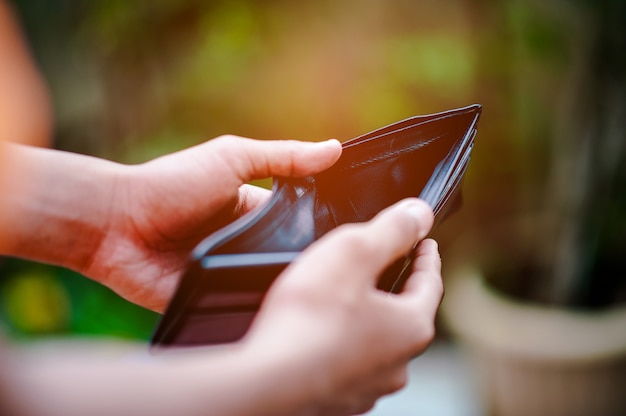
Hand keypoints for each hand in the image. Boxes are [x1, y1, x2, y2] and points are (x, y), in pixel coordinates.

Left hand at [84, 136, 340, 311]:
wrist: (115, 223)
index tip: (357, 235)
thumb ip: (281, 157)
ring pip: (271, 284)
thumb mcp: (231, 158)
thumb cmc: (172, 183)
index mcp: (255, 211)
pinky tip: (285, 312)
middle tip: (342, 271)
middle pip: (289, 257)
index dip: (325, 229)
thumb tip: (335, 149)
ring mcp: (231, 273)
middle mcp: (247, 243)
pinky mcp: (213, 299)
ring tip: (320, 291)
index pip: (301, 223)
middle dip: (309, 262)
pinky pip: (245, 306)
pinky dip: (260, 306)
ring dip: (286, 285)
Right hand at [244, 198, 441, 415]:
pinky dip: (342, 345)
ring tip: (349, 300)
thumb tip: (419, 214)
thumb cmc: (309, 319)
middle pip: (405, 314)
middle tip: (387, 268)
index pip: (430, 282)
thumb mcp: (353, 253)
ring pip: (376, 342)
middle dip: (397, 288)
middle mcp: (397, 363)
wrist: (267, 382)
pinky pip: (348, 363)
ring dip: (369, 320)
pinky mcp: (337, 398)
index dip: (426, 257)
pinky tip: (323, 334)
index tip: (425, 244)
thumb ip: (391, 230)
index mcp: (410, 327)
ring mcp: (367, 385)